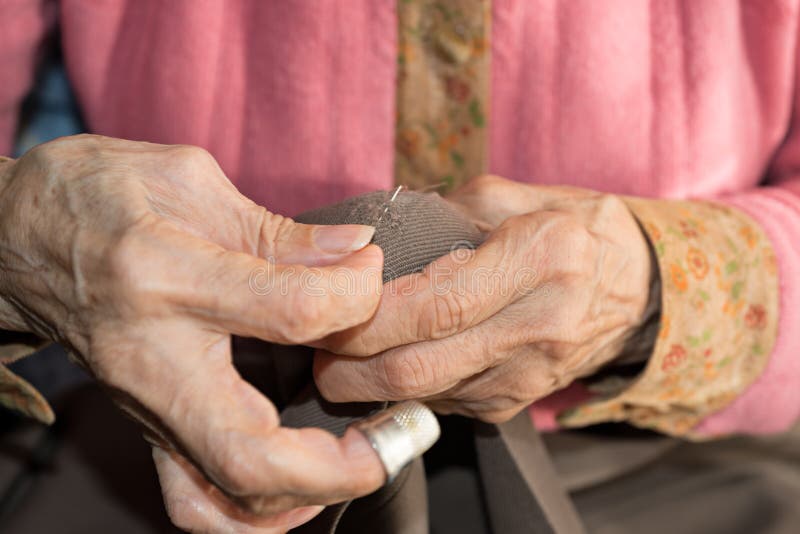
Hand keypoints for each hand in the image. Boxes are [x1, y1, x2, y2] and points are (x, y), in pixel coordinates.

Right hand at [0, 135, 386, 531]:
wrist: (14, 236)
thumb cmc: (96, 196)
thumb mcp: (187, 181)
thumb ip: (278, 232)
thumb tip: (357, 256)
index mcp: (167, 277)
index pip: (292, 312)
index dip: (356, 295)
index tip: (370, 274)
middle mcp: (153, 359)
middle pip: (253, 453)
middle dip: (341, 463)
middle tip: (395, 437)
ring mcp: (146, 406)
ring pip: (225, 497)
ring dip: (305, 496)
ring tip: (360, 461)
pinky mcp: (145, 425)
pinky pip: (193, 502)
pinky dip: (252, 515)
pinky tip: (298, 490)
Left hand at [314, 175, 652, 422]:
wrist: (637, 287)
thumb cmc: (572, 229)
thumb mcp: (516, 196)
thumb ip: (444, 211)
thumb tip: (375, 237)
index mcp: (542, 258)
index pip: (436, 303)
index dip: (369, 316)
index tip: (327, 311)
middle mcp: (540, 324)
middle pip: (421, 366)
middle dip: (351, 369)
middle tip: (317, 349)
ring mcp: (530, 373)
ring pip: (427, 394)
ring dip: (370, 383)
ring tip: (340, 357)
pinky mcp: (519, 401)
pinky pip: (446, 403)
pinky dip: (407, 388)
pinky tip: (392, 363)